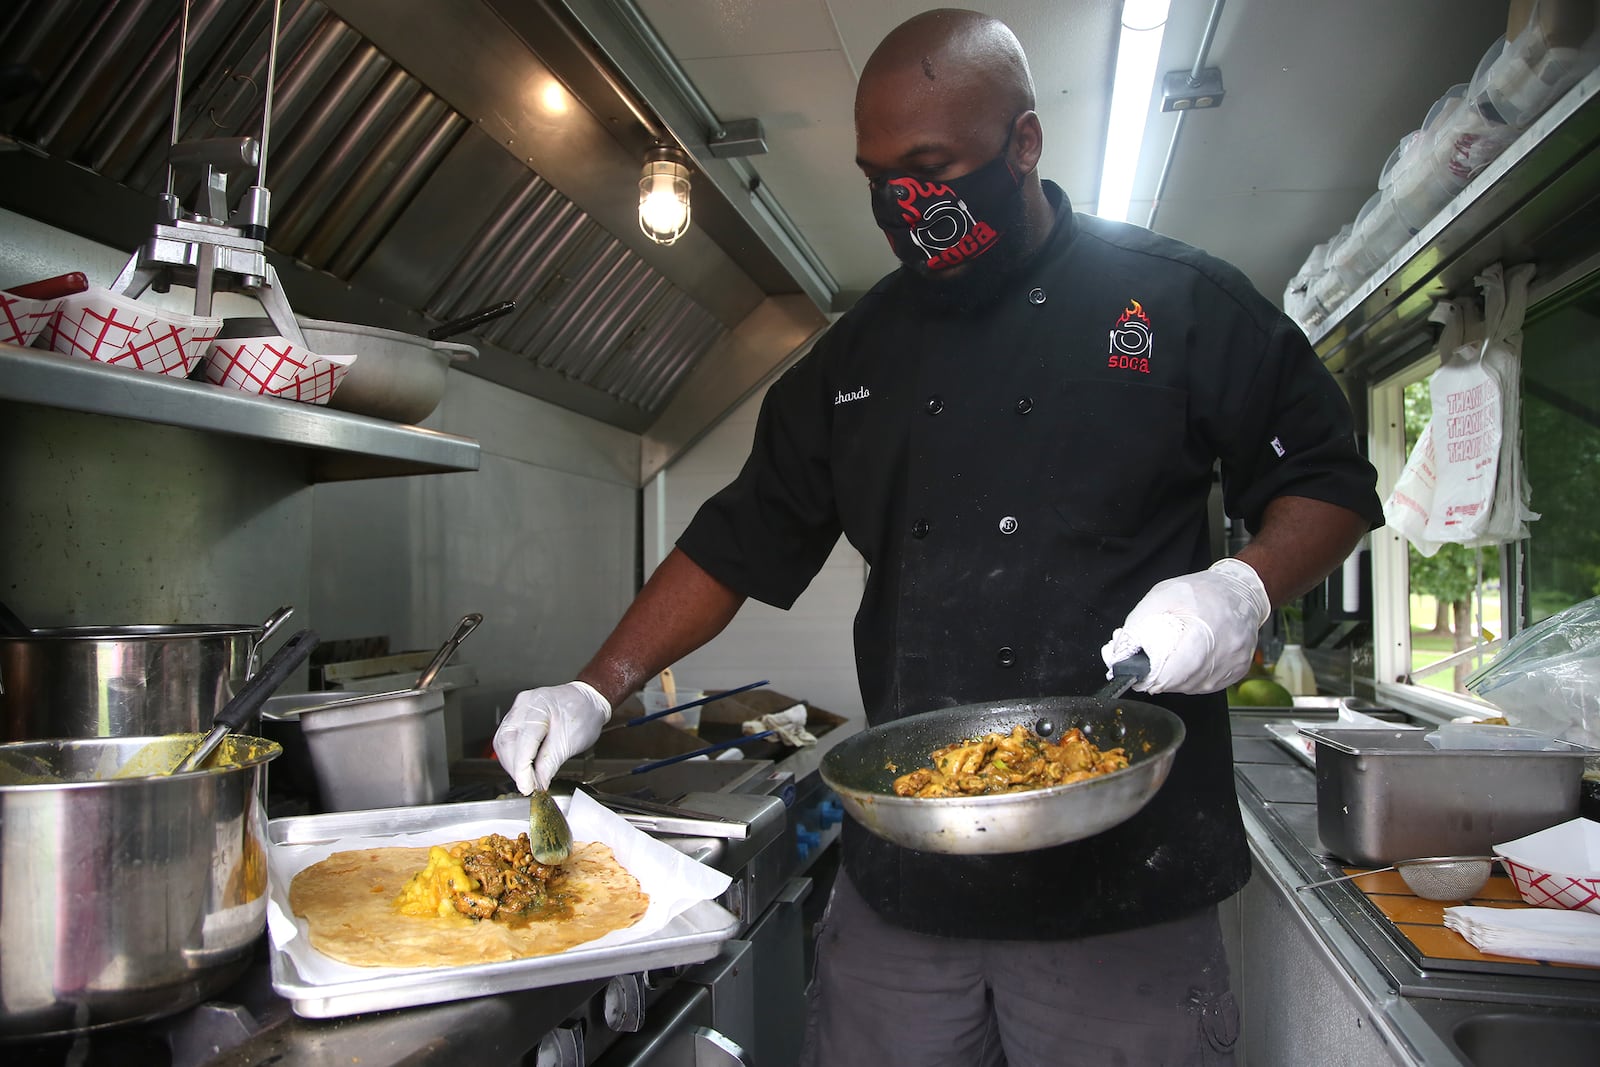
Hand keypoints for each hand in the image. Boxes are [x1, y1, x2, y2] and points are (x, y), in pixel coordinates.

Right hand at [493, 681, 610, 792]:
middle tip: (527, 785)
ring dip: (511, 763)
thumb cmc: (584, 715)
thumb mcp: (571, 742)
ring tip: (525, 777)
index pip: (524, 742)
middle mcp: (524, 705)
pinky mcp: (517, 716)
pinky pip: (506, 737)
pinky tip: (522, 765)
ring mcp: (518, 708)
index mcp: (539, 707)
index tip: (526, 787)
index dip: (522, 769)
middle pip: (507, 742)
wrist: (588, 701)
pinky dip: (513, 755)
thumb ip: (551, 763)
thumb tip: (537, 782)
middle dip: (515, 768)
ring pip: (502, 741)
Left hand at [1100, 557, 1270, 694]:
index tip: (1139, 674)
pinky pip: (1208, 685)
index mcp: (1204, 631)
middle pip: (1181, 682)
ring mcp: (1234, 664)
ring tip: (1172, 659)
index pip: (1174, 671)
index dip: (1151, 677)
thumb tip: (1120, 652)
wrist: (1241, 590)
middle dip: (1160, 678)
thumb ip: (1138, 622)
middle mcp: (1224, 651)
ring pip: (1194, 687)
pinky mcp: (1238, 670)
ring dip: (1176, 680)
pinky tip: (1189, 663)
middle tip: (1151, 665)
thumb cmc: (1203, 591)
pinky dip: (1193, 679)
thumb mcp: (1163, 595)